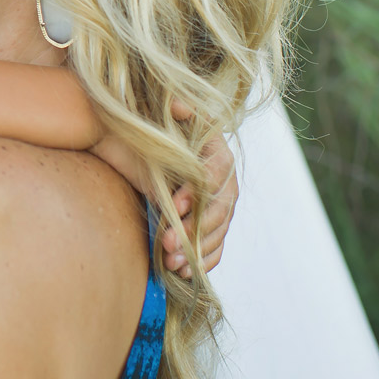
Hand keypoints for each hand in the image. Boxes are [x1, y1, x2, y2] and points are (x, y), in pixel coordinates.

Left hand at [161, 125, 238, 278]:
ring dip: (197, 250)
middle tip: (168, 242)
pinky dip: (204, 261)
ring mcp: (223, 207)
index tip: (174, 204)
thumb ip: (175, 111)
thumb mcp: (166, 120)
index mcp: (218, 153)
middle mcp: (226, 182)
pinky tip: (185, 272)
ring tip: (171, 262)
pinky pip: (217, 248)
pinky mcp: (214, 228)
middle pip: (220, 208)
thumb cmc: (160, 135)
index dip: (198, 190)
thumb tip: (179, 105)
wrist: (151, 155)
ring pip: (219, 232)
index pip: (217, 173)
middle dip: (195, 228)